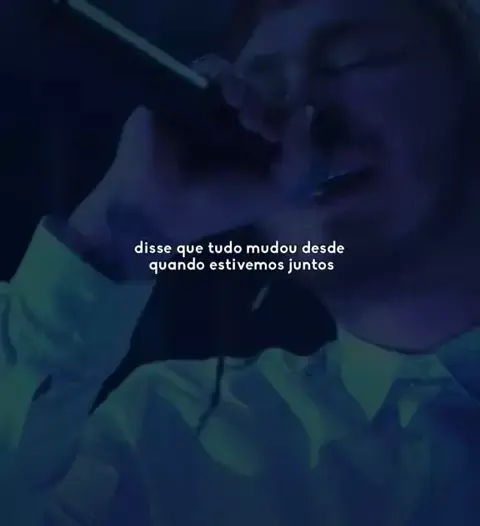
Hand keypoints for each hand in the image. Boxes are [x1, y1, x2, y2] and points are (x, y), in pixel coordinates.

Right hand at [69, 56, 313, 276]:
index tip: (285, 136)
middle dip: (272, 107)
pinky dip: (222, 74)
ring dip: (250, 92)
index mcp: (261, 146)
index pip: (288, 117)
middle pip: (268, 95)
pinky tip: (228, 94)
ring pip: (242, 81)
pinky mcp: (184, 91)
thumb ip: (300, 159)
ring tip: (245, 113)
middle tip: (262, 127)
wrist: (162, 207)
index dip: (293, 119)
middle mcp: (239, 123)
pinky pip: (209, 69)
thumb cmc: (218, 205)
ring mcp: (212, 106)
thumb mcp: (273, 192)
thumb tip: (307, 112)